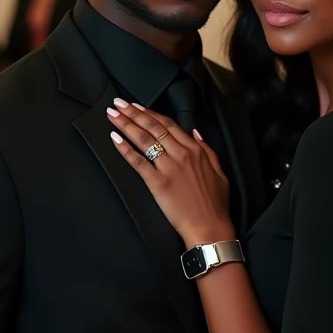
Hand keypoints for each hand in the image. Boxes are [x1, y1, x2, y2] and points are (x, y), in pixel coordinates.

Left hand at [107, 99, 232, 246]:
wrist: (210, 228)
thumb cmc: (215, 204)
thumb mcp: (219, 171)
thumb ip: (206, 150)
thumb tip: (195, 134)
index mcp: (196, 150)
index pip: (168, 124)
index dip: (150, 113)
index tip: (136, 106)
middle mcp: (181, 154)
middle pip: (153, 127)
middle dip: (133, 113)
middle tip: (118, 104)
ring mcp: (168, 168)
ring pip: (144, 139)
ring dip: (126, 124)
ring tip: (112, 115)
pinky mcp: (158, 183)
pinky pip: (138, 161)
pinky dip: (125, 149)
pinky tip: (115, 139)